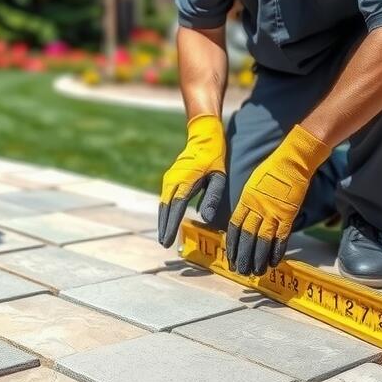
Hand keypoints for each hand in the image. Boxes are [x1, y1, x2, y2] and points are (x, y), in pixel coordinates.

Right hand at [158, 114, 226, 246]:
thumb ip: (212, 197)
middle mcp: (173, 180)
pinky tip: (167, 221)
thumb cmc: (214, 157)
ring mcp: (169, 178)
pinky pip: (165, 198)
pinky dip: (165, 211)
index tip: (167, 241)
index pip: (175, 208)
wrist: (203, 136)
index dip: (170, 226)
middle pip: (165, 208)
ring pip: (163, 204)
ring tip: (164, 237)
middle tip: (164, 244)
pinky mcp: (170, 178)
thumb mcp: (219, 177)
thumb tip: (205, 218)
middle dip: (163, 227)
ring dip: (163, 220)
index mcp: (185, 180)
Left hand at [227, 125, 330, 275]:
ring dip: (257, 259)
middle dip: (242, 257)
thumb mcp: (252, 186)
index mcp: (245, 201)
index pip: (234, 228)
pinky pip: (281, 237)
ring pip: (261, 241)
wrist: (291, 161)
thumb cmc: (271, 171)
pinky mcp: (288, 215)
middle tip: (240, 271)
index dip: (231, 245)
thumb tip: (244, 220)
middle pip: (246, 238)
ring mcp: (272, 213)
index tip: (230, 257)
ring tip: (255, 272)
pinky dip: (276, 251)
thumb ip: (247, 204)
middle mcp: (256, 209)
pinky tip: (273, 263)